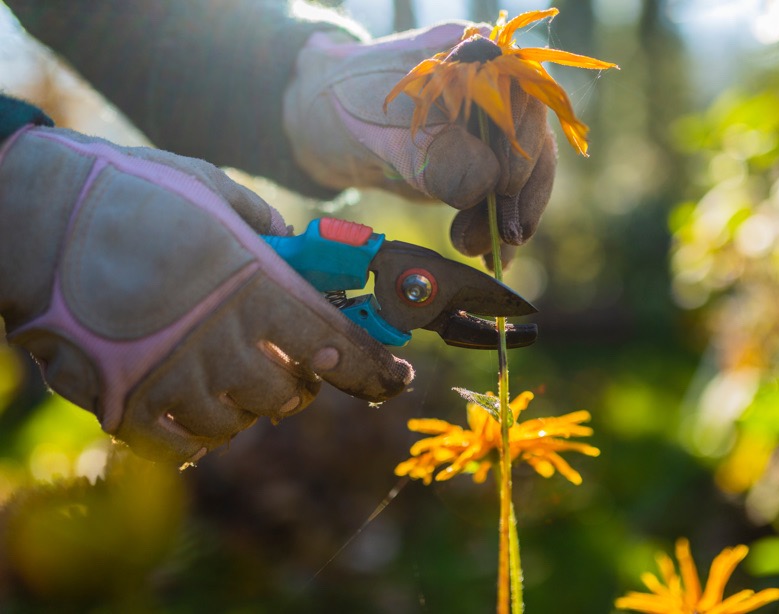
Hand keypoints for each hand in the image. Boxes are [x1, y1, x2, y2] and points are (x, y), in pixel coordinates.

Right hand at [0, 125, 412, 463]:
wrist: (35, 218)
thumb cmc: (131, 194)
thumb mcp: (213, 191)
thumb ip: (266, 230)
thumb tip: (297, 253)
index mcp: (254, 291)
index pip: (337, 348)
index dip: (374, 370)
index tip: (394, 378)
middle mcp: (221, 345)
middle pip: (289, 395)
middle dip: (299, 380)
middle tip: (286, 358)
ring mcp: (172, 381)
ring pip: (238, 422)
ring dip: (247, 403)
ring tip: (229, 371)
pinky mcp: (126, 406)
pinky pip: (183, 446)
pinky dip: (198, 431)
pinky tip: (192, 401)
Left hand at [283, 23, 556, 266]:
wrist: (324, 122)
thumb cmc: (349, 102)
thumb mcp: (387, 127)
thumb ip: (436, 153)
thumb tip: (488, 182)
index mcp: (478, 57)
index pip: (524, 96)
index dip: (523, 141)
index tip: (507, 184)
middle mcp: (496, 92)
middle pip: (532, 142)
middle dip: (521, 194)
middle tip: (506, 235)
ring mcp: (492, 133)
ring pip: (522, 178)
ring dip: (507, 220)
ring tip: (477, 250)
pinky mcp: (482, 170)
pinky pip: (501, 201)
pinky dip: (498, 232)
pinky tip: (495, 259)